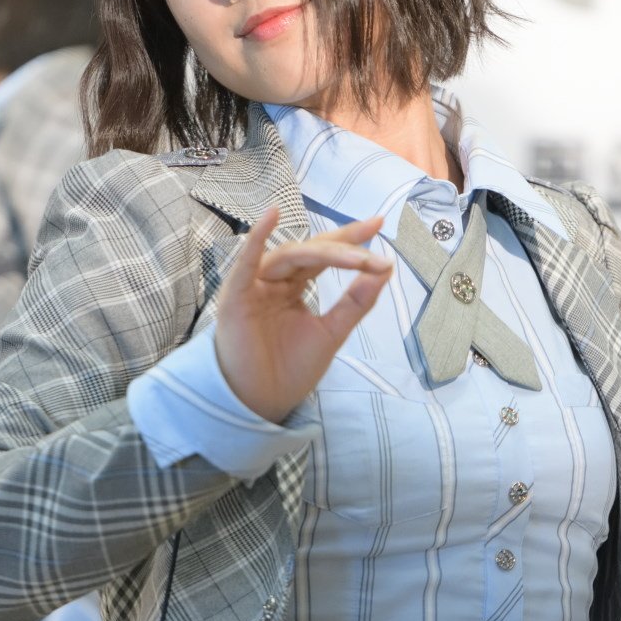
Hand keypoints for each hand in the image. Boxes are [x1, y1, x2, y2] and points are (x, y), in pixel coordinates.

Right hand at [214, 206, 392, 420]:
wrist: (261, 403)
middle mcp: (274, 280)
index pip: (324, 255)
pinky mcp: (236, 297)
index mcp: (293, 287)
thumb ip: (355, 302)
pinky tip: (270, 216)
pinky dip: (255, 239)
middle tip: (374, 243)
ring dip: (324, 252)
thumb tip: (384, 269)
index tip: (379, 223)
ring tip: (355, 256)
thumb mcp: (332, 332)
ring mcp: (254, 286)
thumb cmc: (289, 370)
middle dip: (344, 246)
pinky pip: (245, 264)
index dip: (350, 239)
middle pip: (311, 251)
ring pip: (290, 255)